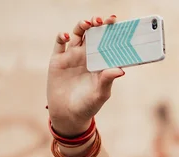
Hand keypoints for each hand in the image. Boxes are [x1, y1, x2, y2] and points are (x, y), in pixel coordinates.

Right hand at [47, 15, 123, 133]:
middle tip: (102, 20)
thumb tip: (120, 70)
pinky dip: (62, 36)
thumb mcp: (100, 94)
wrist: (68, 115)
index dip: (112, 32)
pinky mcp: (58, 60)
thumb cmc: (88, 105)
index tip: (117, 23)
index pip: (108, 43)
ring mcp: (72, 56)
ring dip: (82, 25)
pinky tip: (67, 36)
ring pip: (78, 34)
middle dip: (98, 24)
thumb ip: (108, 80)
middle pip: (93, 34)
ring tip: (88, 24)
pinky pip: (59, 43)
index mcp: (101, 62)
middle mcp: (88, 56)